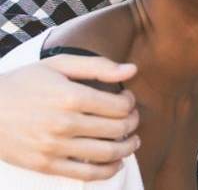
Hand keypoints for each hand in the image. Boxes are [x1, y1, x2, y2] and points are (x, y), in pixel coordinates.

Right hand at [0, 54, 139, 179]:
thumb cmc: (24, 83)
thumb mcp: (58, 65)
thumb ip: (98, 67)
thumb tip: (132, 70)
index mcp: (71, 97)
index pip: (120, 106)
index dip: (130, 103)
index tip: (126, 100)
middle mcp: (65, 124)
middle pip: (117, 129)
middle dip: (132, 123)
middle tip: (132, 119)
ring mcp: (55, 147)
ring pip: (107, 153)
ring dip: (128, 148)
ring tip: (132, 141)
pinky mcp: (45, 165)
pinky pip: (86, 174)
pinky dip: (108, 170)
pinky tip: (116, 162)